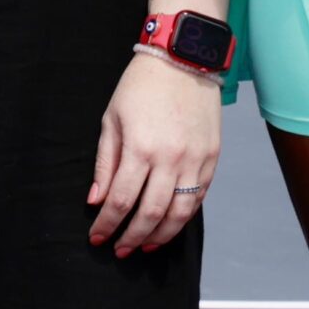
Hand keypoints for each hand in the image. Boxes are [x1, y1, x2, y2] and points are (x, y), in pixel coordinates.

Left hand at [88, 52, 222, 256]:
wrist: (183, 58)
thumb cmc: (141, 86)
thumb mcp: (112, 119)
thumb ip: (105, 163)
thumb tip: (96, 200)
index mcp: (140, 147)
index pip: (121, 200)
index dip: (108, 224)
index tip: (98, 238)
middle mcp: (170, 158)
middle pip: (151, 213)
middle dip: (132, 238)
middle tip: (120, 251)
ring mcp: (195, 159)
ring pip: (180, 213)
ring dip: (161, 235)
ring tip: (146, 246)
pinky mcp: (213, 157)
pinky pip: (200, 197)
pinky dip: (185, 216)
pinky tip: (170, 224)